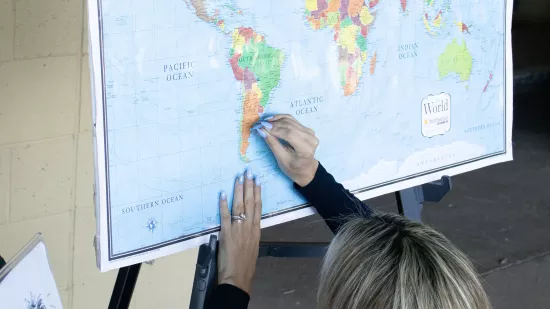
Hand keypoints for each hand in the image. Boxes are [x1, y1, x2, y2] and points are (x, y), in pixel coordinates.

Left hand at [217, 169, 261, 293]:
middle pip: (249, 202)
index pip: (258, 206)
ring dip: (238, 190)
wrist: (238, 277)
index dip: (257, 192)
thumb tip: (248, 224)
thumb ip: (250, 233)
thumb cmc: (246, 265)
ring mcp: (238, 229)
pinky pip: (224, 216)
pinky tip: (222, 194)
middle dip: (249, 185)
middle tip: (248, 172)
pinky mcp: (226, 233)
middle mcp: (249, 226)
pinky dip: (223, 204)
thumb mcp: (253, 246)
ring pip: (239, 205)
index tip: (257, 180)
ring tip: (238, 178)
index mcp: (256, 230)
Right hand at [255, 114, 318, 186]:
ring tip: (264, 122)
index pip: (289, 134)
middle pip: (290, 126)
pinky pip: (292, 120)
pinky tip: (272, 120)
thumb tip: (261, 130)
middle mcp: (310, 138)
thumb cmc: (294, 168)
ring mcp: (310, 132)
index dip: (275, 129)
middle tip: (260, 124)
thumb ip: (273, 144)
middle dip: (273, 124)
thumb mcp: (282, 159)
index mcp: (306, 149)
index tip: (261, 127)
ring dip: (276, 120)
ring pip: (290, 121)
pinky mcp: (306, 129)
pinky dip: (281, 118)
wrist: (306, 169)